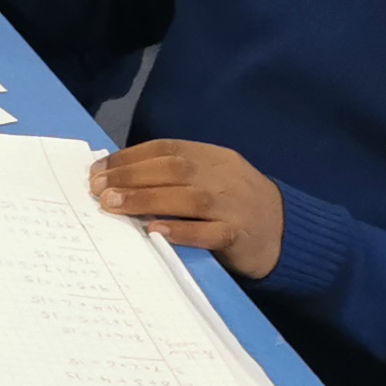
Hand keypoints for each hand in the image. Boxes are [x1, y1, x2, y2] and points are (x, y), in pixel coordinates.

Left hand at [90, 141, 286, 279]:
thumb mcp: (212, 178)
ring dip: (146, 201)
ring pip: (189, 198)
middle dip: (131, 177)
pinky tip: (155, 231)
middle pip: (174, 169)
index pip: (167, 149)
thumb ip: (175, 174)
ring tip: (113, 206)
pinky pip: (211, 232)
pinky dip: (182, 231)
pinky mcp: (241, 235)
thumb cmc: (235, 204)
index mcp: (214, 156)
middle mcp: (225, 176)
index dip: (130, 158)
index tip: (98, 171)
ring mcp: (235, 205)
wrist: (287, 232)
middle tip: (98, 189)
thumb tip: (119, 177)